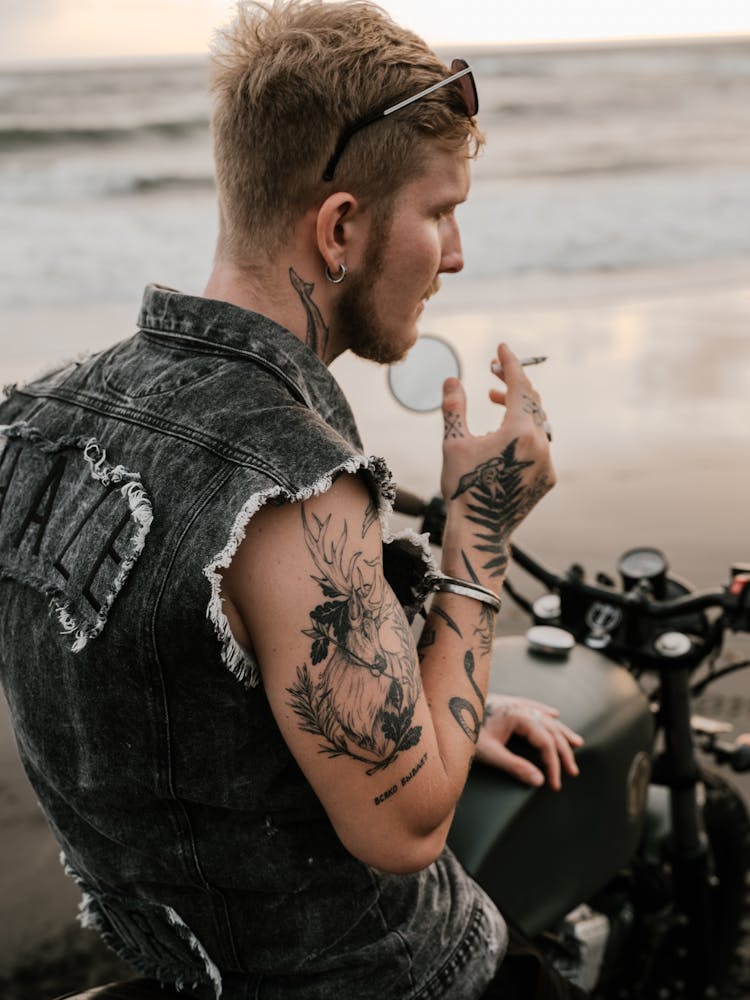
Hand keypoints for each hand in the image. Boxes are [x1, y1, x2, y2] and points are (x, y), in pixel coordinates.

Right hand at [439, 343, 554, 583]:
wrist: (480, 532)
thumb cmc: (463, 488)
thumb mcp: (453, 444)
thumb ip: (454, 408)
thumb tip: (452, 379)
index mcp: (520, 431)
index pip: (519, 386)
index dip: (509, 363)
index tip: (502, 347)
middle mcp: (541, 445)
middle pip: (532, 402)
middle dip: (513, 384)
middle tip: (493, 374)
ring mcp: (547, 464)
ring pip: (538, 424)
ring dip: (518, 409)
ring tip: (494, 402)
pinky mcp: (547, 479)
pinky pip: (539, 446)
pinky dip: (524, 433)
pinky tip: (503, 436)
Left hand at [475, 693, 582, 790]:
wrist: (448, 707)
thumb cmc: (465, 730)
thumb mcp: (489, 752)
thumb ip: (515, 766)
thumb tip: (539, 780)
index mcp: (519, 716)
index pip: (546, 743)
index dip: (554, 764)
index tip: (554, 784)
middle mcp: (521, 707)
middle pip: (551, 730)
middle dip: (563, 751)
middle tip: (573, 772)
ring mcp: (515, 703)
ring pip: (546, 717)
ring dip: (561, 732)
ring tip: (577, 743)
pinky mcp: (507, 703)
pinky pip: (534, 706)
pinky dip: (546, 712)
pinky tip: (554, 714)